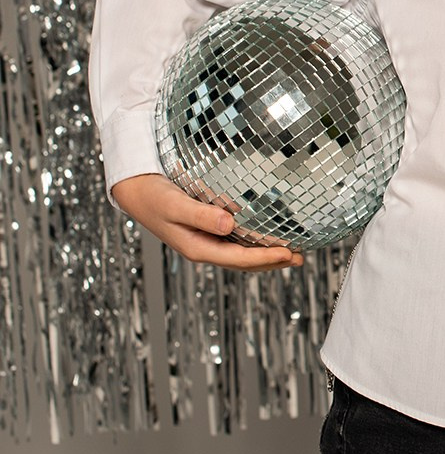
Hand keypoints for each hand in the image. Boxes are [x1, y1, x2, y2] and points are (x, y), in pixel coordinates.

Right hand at [111, 173, 303, 269]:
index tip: (288, 253)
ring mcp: (207, 241)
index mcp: (199, 248)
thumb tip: (229, 224)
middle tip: (300, 257)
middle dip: (272, 261)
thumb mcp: (176, 205)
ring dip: (266, 255)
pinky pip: (236, 241)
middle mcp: (205, 248)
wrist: (135, 191)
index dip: (265, 257)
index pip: (240, 258)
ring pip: (242, 254)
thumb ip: (202, 215)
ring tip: (291, 253)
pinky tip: (266, 235)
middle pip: (245, 262)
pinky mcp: (207, 230)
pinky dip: (254, 242)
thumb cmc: (153, 198)